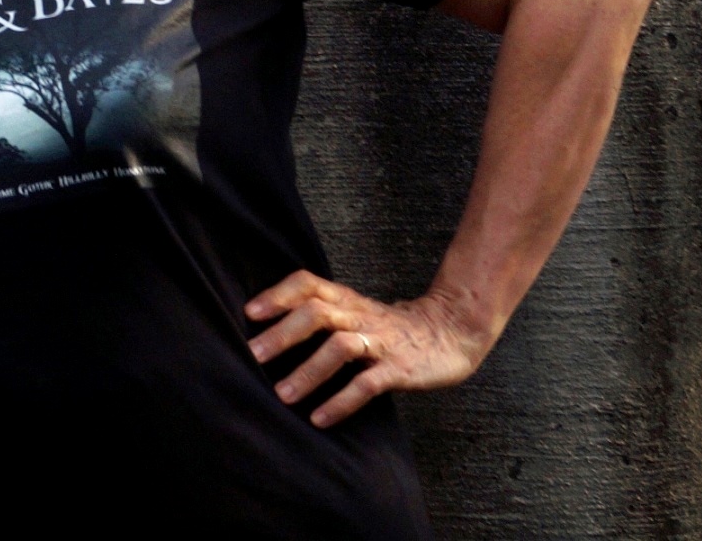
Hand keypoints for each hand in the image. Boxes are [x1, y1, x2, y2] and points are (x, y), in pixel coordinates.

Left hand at [245, 271, 490, 427]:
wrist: (452, 332)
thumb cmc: (392, 326)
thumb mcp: (356, 311)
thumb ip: (323, 313)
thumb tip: (270, 327)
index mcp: (346, 299)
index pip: (308, 284)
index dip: (278, 294)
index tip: (249, 313)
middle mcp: (360, 316)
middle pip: (317, 313)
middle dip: (283, 334)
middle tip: (253, 355)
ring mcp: (381, 341)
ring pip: (340, 347)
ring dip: (308, 371)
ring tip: (282, 394)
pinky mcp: (400, 369)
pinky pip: (367, 384)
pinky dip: (341, 401)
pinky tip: (319, 418)